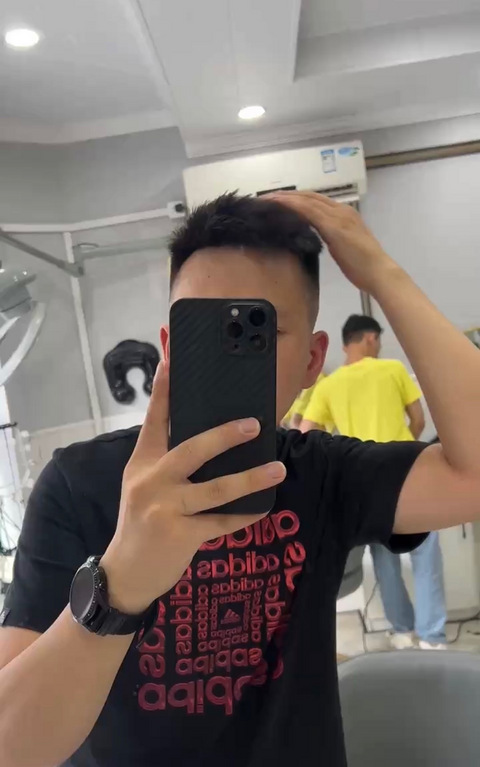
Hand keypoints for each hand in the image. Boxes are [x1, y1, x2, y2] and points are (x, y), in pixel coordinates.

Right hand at [101, 361, 285, 613]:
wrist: (126, 572)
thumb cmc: (141, 522)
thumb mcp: (143, 485)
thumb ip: (166, 461)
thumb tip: (208, 438)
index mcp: (143, 462)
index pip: (154, 420)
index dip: (164, 390)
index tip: (172, 360)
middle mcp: (151, 480)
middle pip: (192, 450)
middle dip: (225, 435)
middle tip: (255, 424)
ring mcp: (165, 508)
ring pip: (215, 489)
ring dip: (250, 479)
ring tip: (277, 469)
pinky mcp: (180, 534)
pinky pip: (221, 522)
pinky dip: (244, 516)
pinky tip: (263, 508)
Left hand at [270, 191, 396, 294]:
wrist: (378, 271)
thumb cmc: (362, 265)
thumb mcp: (342, 246)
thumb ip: (330, 237)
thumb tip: (314, 237)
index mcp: (344, 214)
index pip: (316, 201)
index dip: (297, 199)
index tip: (279, 201)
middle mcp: (341, 210)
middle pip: (309, 196)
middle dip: (287, 195)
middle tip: (266, 197)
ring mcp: (337, 216)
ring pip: (306, 200)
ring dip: (285, 198)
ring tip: (267, 199)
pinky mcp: (333, 226)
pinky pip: (309, 210)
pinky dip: (292, 206)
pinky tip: (278, 206)